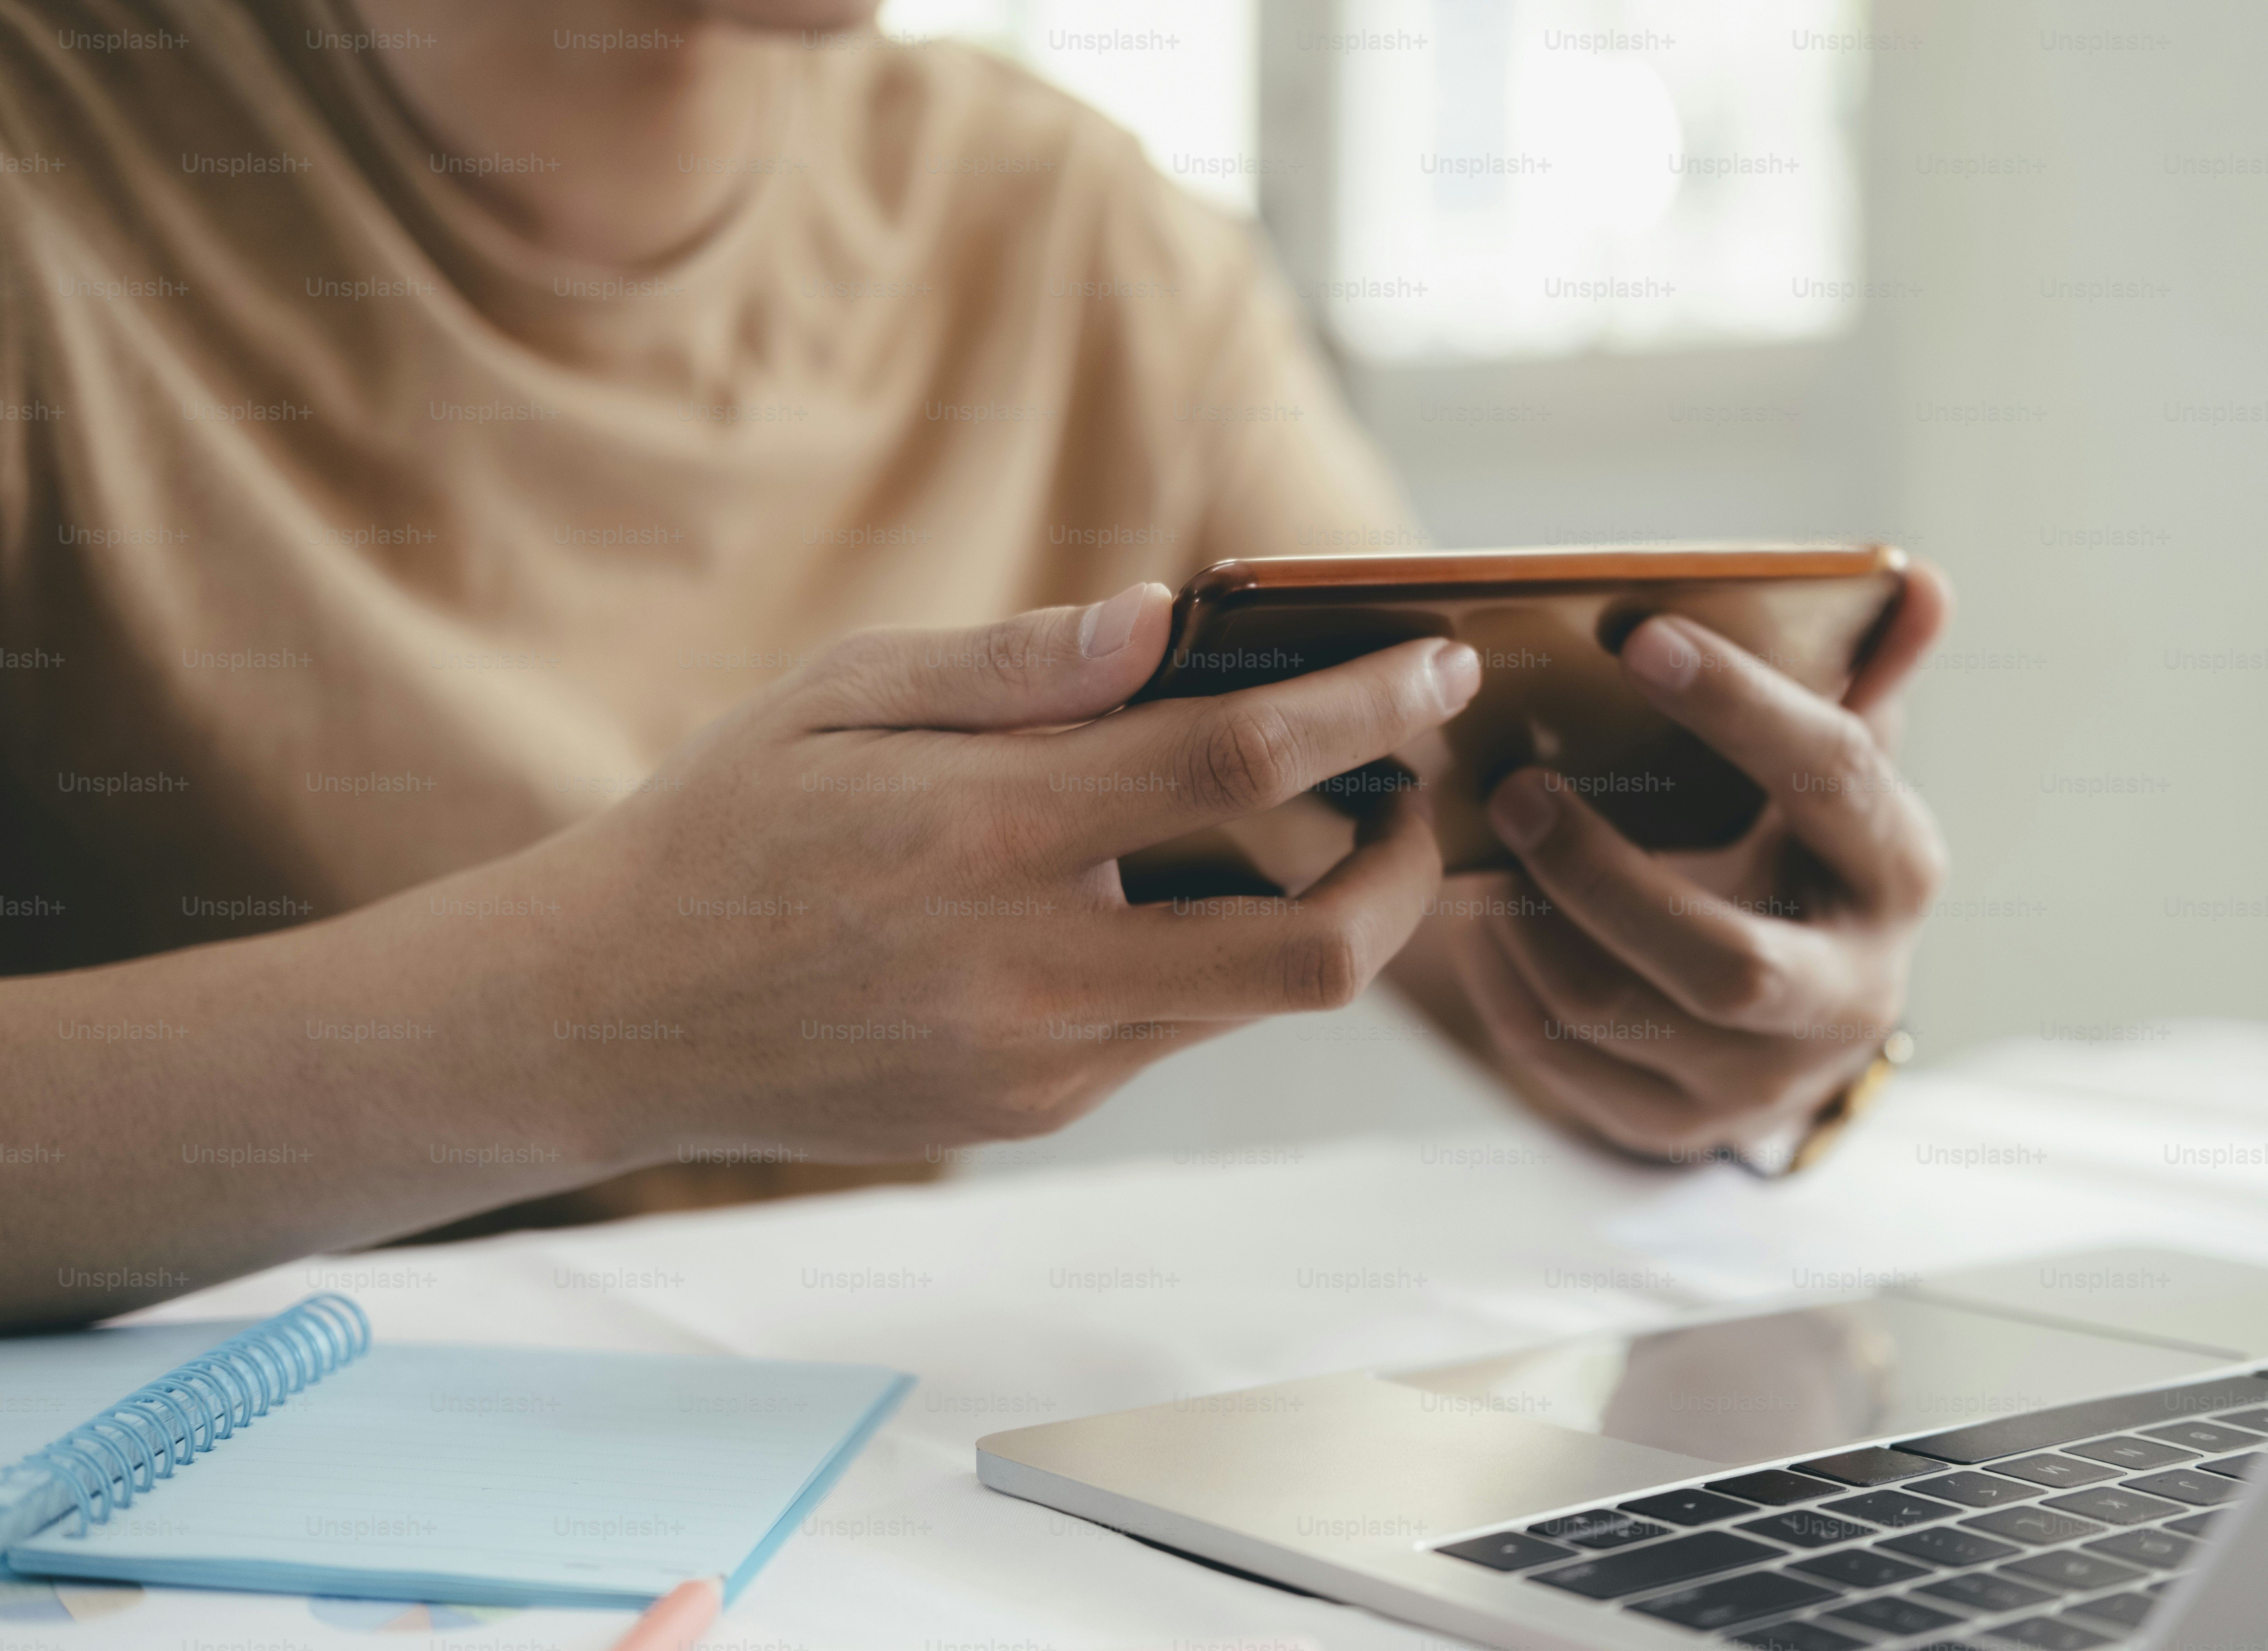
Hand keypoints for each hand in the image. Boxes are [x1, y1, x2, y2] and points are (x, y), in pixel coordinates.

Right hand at [506, 583, 1478, 1163]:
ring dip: (1308, 911)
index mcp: (982, 829)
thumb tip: (1166, 617)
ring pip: (1249, 1000)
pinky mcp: (1025, 1114)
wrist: (607, 1017)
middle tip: (1409, 791)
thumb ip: (1013, 663)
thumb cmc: (723, 826)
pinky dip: (1199, 958)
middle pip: (1310, 950)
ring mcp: (1035, 1064)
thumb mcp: (838, 696)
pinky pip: (1165, 1031)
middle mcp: (1027, 966)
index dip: (1367, 710)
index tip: (1443, 667)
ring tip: (1293, 825)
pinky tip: (1149, 896)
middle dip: (1402, 871)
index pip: (1236, 759)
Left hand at [1445, 565, 1951, 1160]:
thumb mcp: (1837, 769)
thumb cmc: (1798, 852)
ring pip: (1620, 1013)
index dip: (1741, 707)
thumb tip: (1915, 578)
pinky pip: (1561, 1060)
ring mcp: (1761, 1079)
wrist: (1789, 1015)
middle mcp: (1849, 994)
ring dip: (1532, 924)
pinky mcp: (1673, 1126)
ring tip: (1483, 840)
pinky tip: (1478, 917)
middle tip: (1515, 787)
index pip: (1834, 779)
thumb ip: (1866, 676)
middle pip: (1723, 958)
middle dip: (1601, 873)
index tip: (1642, 637)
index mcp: (1897, 874)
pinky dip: (1505, 982)